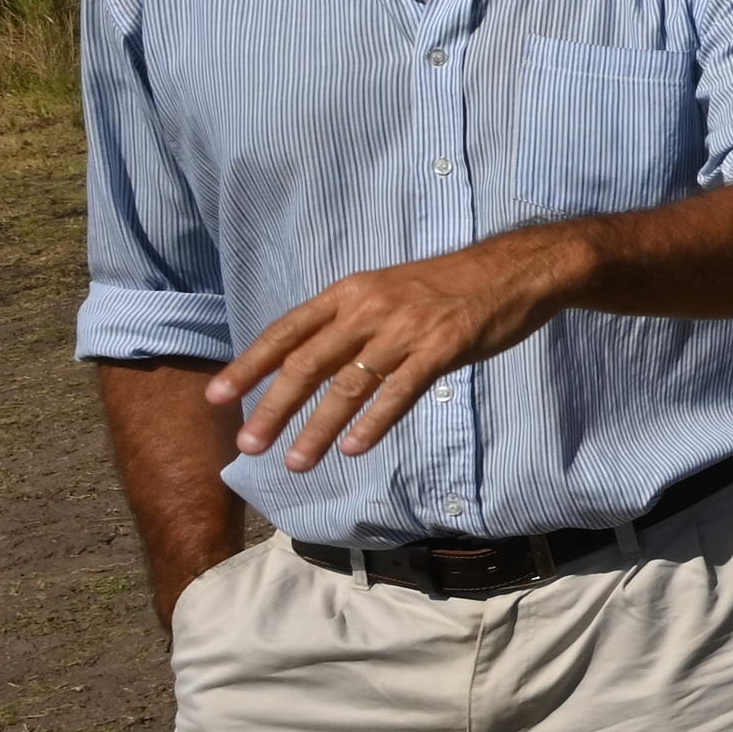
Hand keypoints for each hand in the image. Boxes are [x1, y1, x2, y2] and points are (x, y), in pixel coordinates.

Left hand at [208, 231, 585, 471]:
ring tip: (296, 461)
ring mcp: (405, 328)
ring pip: (348, 385)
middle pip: (308, 363)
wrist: (514, 270)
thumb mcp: (388, 291)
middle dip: (272, 407)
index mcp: (350, 292)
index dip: (250, 365)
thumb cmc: (450, 286)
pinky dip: (373, 422)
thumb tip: (311, 363)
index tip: (218, 396)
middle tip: (248, 445)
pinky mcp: (441, 349)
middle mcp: (369, 308)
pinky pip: (398, 391)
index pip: (286, 331)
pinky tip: (353, 448)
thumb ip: (351, 323)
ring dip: (317, 428)